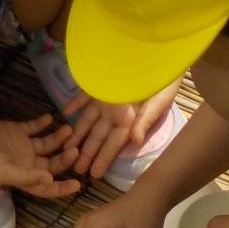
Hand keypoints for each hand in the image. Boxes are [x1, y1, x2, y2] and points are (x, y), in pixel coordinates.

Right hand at [0, 114, 81, 199]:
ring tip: (68, 129)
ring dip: (58, 138)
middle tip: (75, 148)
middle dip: (65, 158)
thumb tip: (49, 179)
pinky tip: (51, 117)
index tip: (78, 184)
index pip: (46, 187)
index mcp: (23, 178)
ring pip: (47, 144)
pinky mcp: (15, 130)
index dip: (62, 188)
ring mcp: (21, 146)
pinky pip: (34, 127)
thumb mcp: (2, 172)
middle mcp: (26, 163)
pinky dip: (43, 123)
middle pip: (52, 163)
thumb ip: (26, 176)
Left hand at [60, 88, 180, 179]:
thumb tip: (135, 140)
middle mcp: (117, 112)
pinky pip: (84, 95)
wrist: (158, 52)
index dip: (105, 158)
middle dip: (88, 152)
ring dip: (78, 133)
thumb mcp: (158, 101)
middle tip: (76, 169)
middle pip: (99, 135)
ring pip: (88, 119)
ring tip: (66, 148)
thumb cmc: (162, 79)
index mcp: (131, 119)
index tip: (95, 175)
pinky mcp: (100, 82)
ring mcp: (106, 97)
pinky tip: (65, 112)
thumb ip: (145, 120)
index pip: (115, 142)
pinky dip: (75, 102)